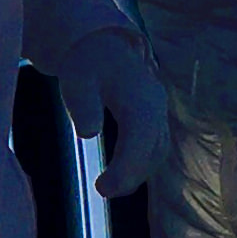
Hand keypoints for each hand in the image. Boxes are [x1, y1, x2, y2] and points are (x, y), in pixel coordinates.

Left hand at [58, 35, 170, 198]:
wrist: (102, 46)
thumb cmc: (88, 64)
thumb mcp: (76, 79)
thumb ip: (83, 104)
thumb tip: (88, 132)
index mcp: (139, 94)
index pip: (140, 135)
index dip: (126, 165)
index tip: (103, 187)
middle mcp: (156, 104)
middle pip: (153, 148)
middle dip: (131, 175)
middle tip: (102, 190)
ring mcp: (160, 112)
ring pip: (158, 150)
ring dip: (137, 173)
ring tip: (109, 187)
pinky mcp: (157, 120)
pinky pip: (156, 147)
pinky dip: (142, 165)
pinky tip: (122, 176)